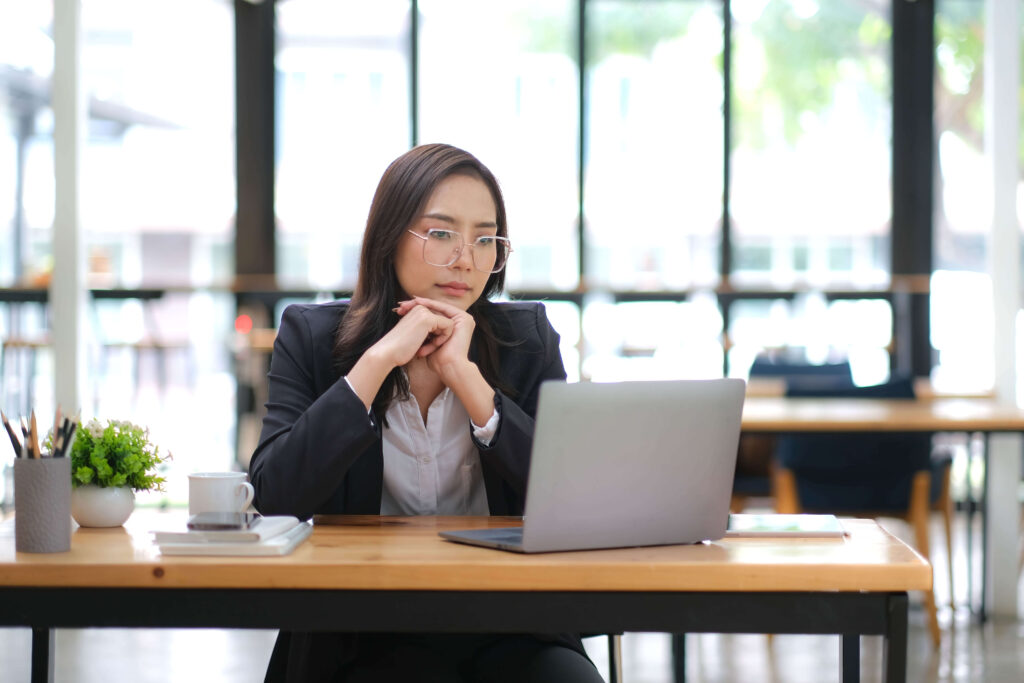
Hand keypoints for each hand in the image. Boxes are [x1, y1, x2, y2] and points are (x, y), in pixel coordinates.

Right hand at [373, 302, 454, 367]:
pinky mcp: (429, 319)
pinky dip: (442, 339)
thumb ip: (425, 329)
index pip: (438, 320)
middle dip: (438, 336)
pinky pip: (449, 327)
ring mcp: (424, 312)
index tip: (421, 345)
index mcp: (416, 310)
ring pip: (448, 324)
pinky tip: (431, 346)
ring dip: (440, 338)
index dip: (435, 335)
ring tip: (425, 347)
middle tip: (423, 347)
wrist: (388, 353)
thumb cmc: (399, 348)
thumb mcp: (414, 334)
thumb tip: (436, 331)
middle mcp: (421, 308)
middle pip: (444, 322)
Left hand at [395, 297, 494, 424]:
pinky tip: (418, 302)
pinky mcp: (465, 319)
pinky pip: (444, 308)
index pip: (432, 315)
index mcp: (452, 329)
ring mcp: (463, 320)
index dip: (415, 311)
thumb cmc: (436, 360)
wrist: (448, 366)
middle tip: (400, 305)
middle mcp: (458, 323)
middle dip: (417, 305)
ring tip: (406, 304)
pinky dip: (431, 304)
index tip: (399, 309)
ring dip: (422, 304)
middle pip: (434, 310)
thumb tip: (412, 322)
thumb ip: (426, 331)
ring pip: (438, 308)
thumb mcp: (428, 342)